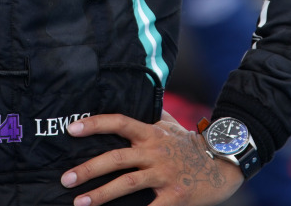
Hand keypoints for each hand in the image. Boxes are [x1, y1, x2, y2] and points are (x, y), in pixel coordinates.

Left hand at [61, 112, 242, 205]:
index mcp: (151, 133)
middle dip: (88, 169)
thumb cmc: (192, 145)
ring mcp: (165, 174)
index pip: (119, 122)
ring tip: (79, 202)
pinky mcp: (176, 196)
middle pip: (117, 158)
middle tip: (66, 178)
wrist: (225, 164)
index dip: (95, 124)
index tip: (72, 129)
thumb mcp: (171, 125)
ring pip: (128, 183)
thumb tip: (137, 95)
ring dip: (101, 194)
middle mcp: (155, 152)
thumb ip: (152, 115)